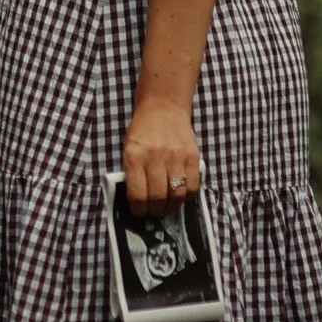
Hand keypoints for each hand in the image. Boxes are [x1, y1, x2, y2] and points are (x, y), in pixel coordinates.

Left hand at [122, 97, 199, 215]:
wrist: (163, 108)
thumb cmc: (142, 131)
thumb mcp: (128, 149)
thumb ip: (132, 173)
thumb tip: (138, 201)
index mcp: (134, 156)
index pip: (137, 194)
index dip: (139, 209)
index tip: (140, 213)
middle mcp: (155, 157)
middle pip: (158, 197)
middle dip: (155, 211)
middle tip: (154, 212)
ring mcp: (176, 156)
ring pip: (177, 194)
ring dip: (171, 206)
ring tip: (167, 207)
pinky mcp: (192, 156)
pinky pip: (193, 185)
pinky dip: (187, 196)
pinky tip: (180, 195)